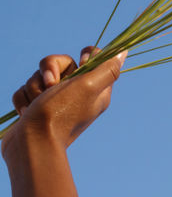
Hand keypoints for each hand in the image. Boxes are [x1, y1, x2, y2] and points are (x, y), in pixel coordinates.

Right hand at [2, 46, 126, 160]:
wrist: (32, 144)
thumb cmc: (61, 114)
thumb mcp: (89, 87)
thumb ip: (107, 68)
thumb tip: (123, 51)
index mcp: (95, 89)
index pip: (93, 58)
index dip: (84, 56)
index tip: (79, 65)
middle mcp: (76, 94)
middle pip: (59, 63)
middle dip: (48, 71)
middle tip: (50, 86)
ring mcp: (55, 101)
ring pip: (39, 76)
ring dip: (34, 88)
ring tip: (38, 105)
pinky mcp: (36, 108)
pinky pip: (25, 90)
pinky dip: (23, 99)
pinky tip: (27, 112)